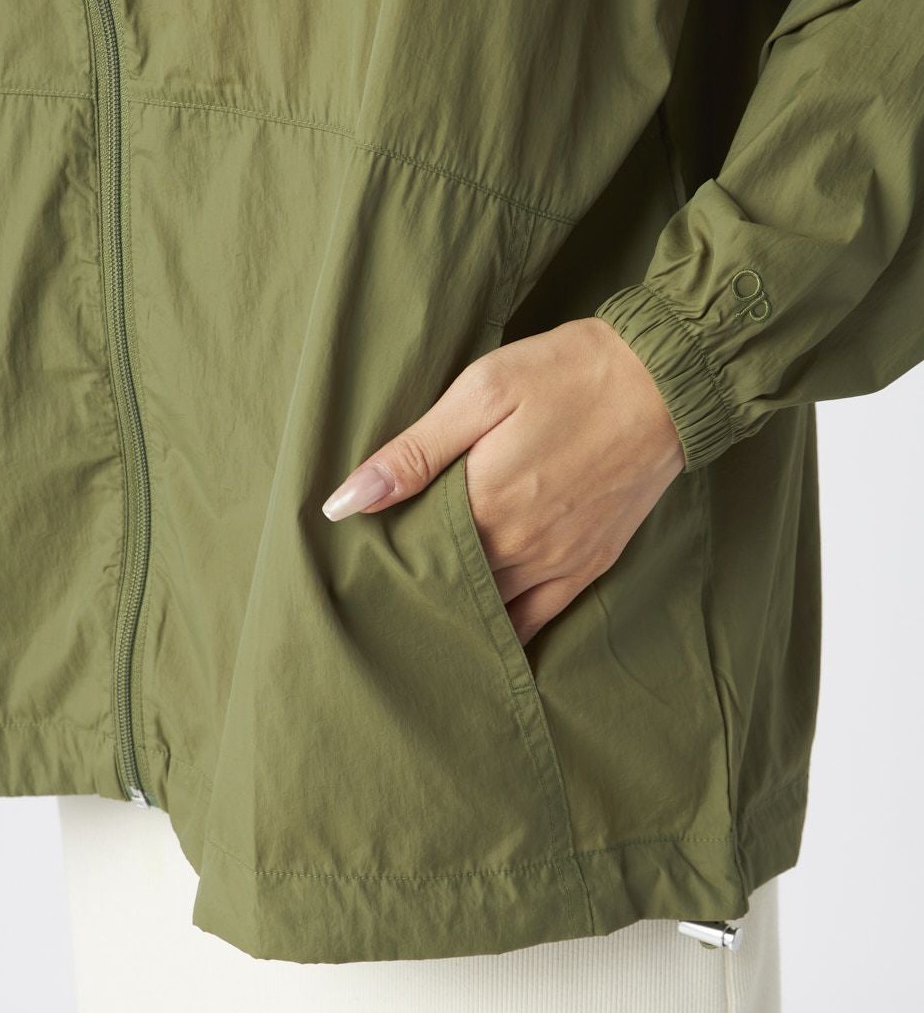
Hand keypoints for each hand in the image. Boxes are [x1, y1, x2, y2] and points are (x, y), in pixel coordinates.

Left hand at [321, 317, 685, 645]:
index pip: (413, 557)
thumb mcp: (483, 391)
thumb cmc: (568, 374)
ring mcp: (558, 563)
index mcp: (485, 504)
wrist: (666, 381)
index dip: (385, 560)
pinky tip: (481, 638)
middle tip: (384, 589)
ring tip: (424, 611)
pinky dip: (506, 633)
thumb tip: (345, 503)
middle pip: (448, 589)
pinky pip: (539, 621)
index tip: (362, 559)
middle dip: (416, 589)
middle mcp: (520, 548)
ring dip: (456, 613)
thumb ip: (414, 452)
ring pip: (490, 612)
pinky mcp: (590, 565)